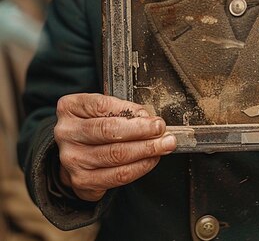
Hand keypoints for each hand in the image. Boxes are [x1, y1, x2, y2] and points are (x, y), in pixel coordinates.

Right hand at [54, 93, 175, 200]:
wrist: (74, 152)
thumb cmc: (93, 124)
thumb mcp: (101, 108)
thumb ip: (121, 109)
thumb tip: (148, 117)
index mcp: (70, 108)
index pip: (103, 106)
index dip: (131, 111)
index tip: (152, 117)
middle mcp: (66, 133)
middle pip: (109, 132)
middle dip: (142, 131)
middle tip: (162, 130)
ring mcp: (71, 160)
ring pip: (115, 156)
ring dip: (146, 150)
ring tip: (164, 145)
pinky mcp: (81, 181)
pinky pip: (116, 176)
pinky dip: (139, 167)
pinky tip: (151, 160)